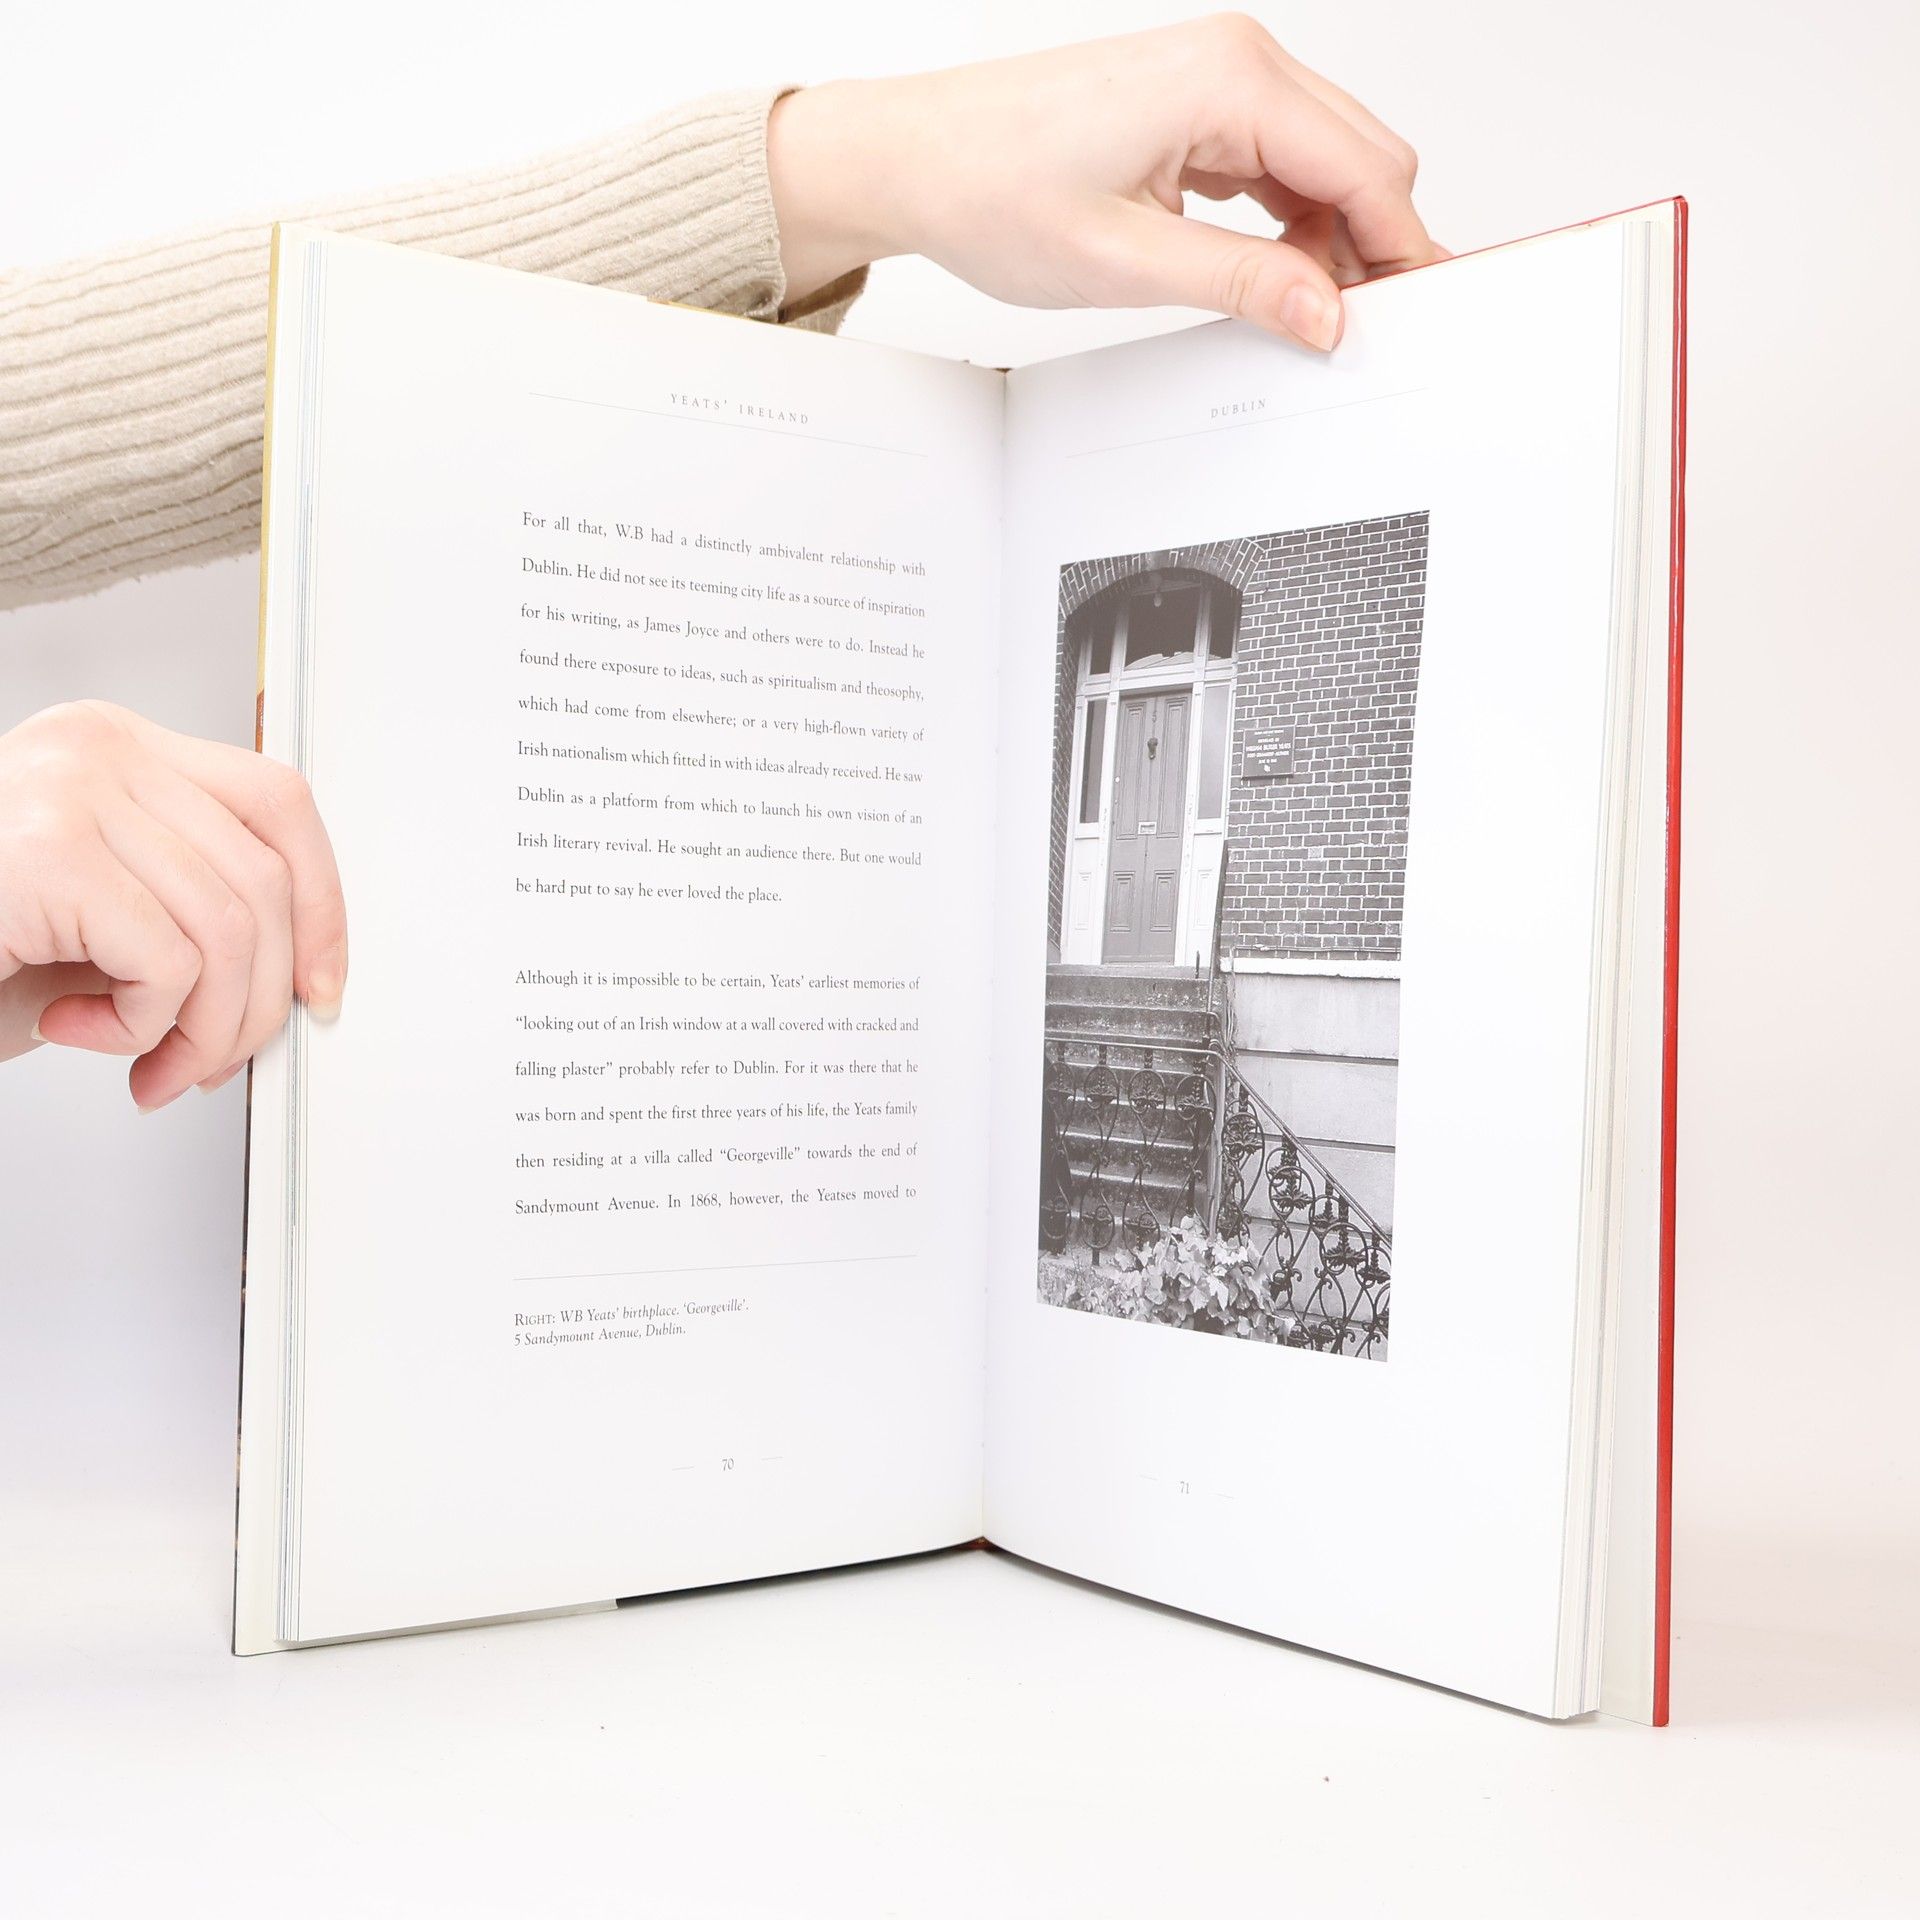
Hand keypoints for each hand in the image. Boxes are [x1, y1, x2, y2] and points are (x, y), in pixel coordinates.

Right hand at [0, 701, 346, 1110]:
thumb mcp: (108, 916)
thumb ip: (193, 909)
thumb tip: (305, 972)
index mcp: (116, 749)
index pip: (276, 802)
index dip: (323, 903)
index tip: (322, 984)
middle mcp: (94, 749)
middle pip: (264, 878)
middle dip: (257, 1000)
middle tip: (205, 1061)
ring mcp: (68, 792)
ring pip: (230, 931)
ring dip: (201, 1030)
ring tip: (145, 1062)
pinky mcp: (47, 855)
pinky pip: (171, 963)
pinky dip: (145, 1028)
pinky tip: (75, 1031)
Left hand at [768, 15, 1441, 351]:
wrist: (914, 157)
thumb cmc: (990, 187)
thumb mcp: (1126, 261)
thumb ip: (1240, 286)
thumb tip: (1324, 313)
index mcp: (1228, 80)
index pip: (1364, 168)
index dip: (1401, 249)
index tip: (1416, 315)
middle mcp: (1234, 60)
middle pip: (1360, 155)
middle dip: (1374, 241)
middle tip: (1364, 330)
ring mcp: (1216, 78)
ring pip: (1324, 159)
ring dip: (1330, 234)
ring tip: (1306, 313)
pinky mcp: (1194, 104)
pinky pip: (1276, 160)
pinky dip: (1289, 217)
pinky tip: (1270, 273)